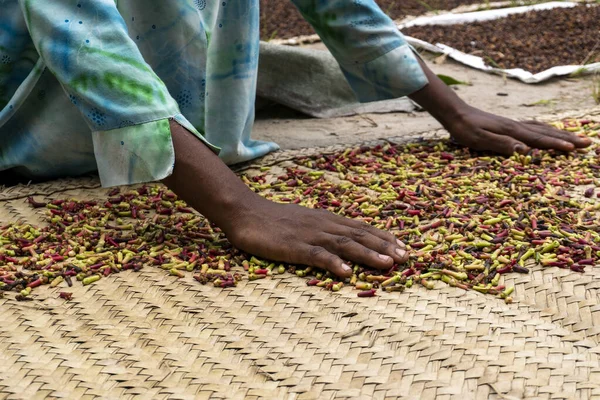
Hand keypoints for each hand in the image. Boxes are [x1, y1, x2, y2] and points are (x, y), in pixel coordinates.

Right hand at [163, 120, 407, 278]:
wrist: (246, 211)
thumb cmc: (274, 219)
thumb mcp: (304, 221)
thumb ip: (323, 229)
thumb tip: (343, 241)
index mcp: (326, 219)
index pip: (361, 228)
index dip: (383, 237)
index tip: (403, 247)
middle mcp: (323, 225)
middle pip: (359, 235)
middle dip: (384, 246)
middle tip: (406, 257)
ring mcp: (309, 235)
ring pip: (344, 244)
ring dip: (368, 254)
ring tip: (388, 264)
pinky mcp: (294, 246)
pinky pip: (316, 255)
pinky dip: (333, 263)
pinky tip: (346, 273)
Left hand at [408, 59, 591, 154]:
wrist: (455, 113)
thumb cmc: (463, 129)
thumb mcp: (478, 140)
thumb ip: (500, 144)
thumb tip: (523, 149)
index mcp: (511, 130)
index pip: (538, 139)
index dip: (556, 145)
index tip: (574, 150)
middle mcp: (515, 125)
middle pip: (546, 132)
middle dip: (567, 138)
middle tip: (587, 143)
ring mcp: (512, 123)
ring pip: (542, 128)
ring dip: (559, 133)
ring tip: (575, 138)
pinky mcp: (507, 124)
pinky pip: (533, 126)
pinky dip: (546, 129)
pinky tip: (548, 131)